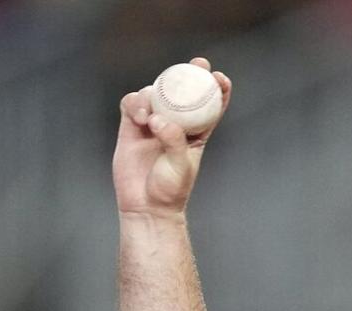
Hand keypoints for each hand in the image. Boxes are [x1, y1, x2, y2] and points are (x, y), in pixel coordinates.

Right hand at [112, 57, 231, 219]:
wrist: (144, 205)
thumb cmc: (169, 190)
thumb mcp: (180, 166)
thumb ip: (174, 141)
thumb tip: (161, 120)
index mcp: (196, 134)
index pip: (209, 107)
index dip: (217, 90)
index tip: (221, 79)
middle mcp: (175, 124)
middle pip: (183, 92)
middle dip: (191, 74)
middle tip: (198, 63)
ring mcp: (152, 123)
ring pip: (155, 93)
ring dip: (155, 93)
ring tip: (151, 115)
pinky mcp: (130, 126)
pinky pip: (132, 103)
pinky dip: (135, 103)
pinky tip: (139, 115)